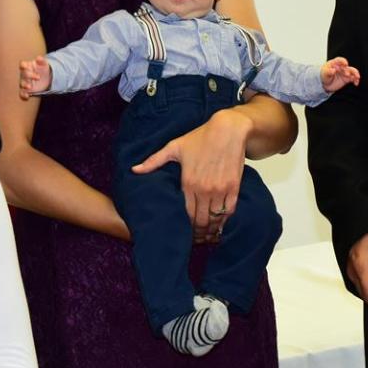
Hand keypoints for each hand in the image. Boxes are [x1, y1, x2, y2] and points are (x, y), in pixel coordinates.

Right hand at [18, 56, 51, 98]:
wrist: (47, 79)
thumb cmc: (43, 69)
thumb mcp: (44, 64)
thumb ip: (42, 60)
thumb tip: (38, 58)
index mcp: (28, 66)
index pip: (22, 64)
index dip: (23, 65)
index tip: (26, 66)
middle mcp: (24, 74)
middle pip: (24, 74)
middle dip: (29, 75)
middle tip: (38, 77)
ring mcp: (25, 82)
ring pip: (21, 83)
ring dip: (25, 85)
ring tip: (30, 86)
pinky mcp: (26, 90)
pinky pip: (22, 93)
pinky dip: (23, 95)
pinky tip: (27, 96)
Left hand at [132, 106, 249, 242]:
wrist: (228, 129)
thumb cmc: (201, 137)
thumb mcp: (174, 147)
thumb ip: (154, 161)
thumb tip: (134, 170)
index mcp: (188, 183)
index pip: (186, 214)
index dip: (187, 227)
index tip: (186, 232)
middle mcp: (204, 189)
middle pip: (201, 220)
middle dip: (199, 232)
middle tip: (197, 237)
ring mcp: (220, 189)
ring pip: (215, 218)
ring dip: (211, 228)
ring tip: (208, 234)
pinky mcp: (233, 187)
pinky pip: (230, 210)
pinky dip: (225, 219)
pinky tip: (221, 224)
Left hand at [320, 57, 360, 92]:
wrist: (325, 83)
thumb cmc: (324, 75)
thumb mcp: (324, 74)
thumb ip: (328, 72)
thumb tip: (333, 70)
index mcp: (335, 63)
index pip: (339, 60)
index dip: (343, 61)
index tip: (345, 64)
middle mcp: (341, 67)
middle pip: (348, 66)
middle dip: (350, 70)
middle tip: (347, 74)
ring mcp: (345, 73)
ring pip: (352, 72)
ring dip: (355, 74)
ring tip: (357, 77)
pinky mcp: (347, 79)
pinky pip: (353, 78)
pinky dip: (356, 80)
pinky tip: (356, 83)